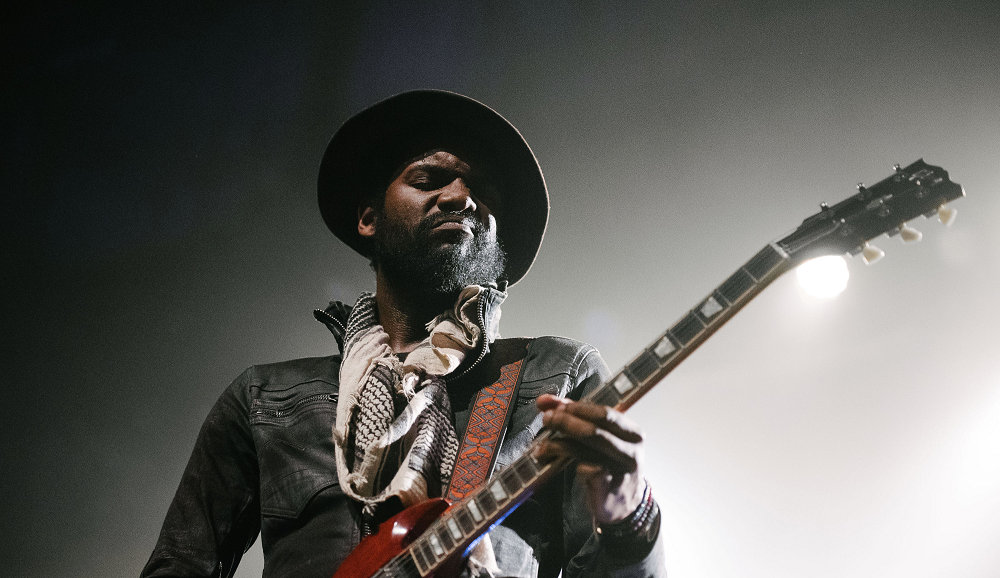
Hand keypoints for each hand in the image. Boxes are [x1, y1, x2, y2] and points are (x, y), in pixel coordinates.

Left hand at [535, 394, 645, 523]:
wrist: (624, 504)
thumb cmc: (609, 464)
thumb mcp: (601, 438)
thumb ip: (577, 417)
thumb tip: (546, 401)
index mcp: (632, 433)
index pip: (605, 414)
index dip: (578, 408)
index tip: (556, 407)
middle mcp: (631, 451)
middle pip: (595, 431)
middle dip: (566, 423)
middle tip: (547, 420)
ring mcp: (621, 471)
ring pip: (585, 451)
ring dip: (558, 444)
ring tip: (542, 445)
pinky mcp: (608, 489)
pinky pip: (584, 471)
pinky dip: (564, 463)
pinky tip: (551, 462)